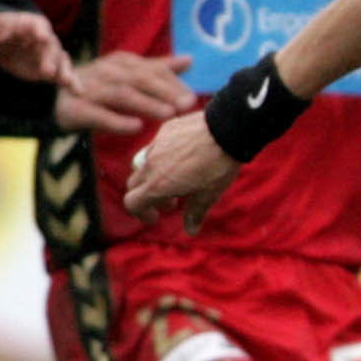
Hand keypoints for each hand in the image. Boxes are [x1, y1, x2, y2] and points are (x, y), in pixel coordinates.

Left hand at [0, 8, 67, 85]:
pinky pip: (63, 74)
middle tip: (47, 71)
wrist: (2, 45)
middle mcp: (44, 38)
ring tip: (67, 82)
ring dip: (64, 71)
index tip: (41, 36)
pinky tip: (77, 92)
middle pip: (50, 46)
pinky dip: (72, 82)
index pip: (36, 25)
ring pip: (60, 61)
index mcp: (29, 24)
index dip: (39, 30)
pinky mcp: (51, 68)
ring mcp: (49, 54)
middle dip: (50, 58)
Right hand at [55, 51, 193, 135]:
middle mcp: (106, 72)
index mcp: (120, 63)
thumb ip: (157, 69)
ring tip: (169, 113)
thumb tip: (189, 59)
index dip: (173, 82)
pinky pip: (97, 114)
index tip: (193, 97)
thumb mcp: (127, 75)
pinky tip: (136, 127)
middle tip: (187, 105)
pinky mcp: (75, 109)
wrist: (51, 100)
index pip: (151, 70)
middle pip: (139, 79)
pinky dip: (117, 121)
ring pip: (121, 94)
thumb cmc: (98, 88)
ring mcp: (89, 90)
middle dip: (165, 91)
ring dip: (147, 104)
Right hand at [124, 109, 237, 226]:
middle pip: (135, 184)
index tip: (156, 217)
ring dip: (153, 176)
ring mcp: (156, 145)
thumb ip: (196, 212)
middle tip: (173, 201)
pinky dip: (162, 157)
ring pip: (142, 164)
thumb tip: (191, 231)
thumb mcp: (210, 193)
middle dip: (149, 196)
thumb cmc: (219, 164)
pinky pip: (156, 146)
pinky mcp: (165, 130)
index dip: (141, 213)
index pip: (132, 203)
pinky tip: (184, 157)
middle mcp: (150, 165)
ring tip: (177, 179)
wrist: (228, 129)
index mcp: (158, 185)